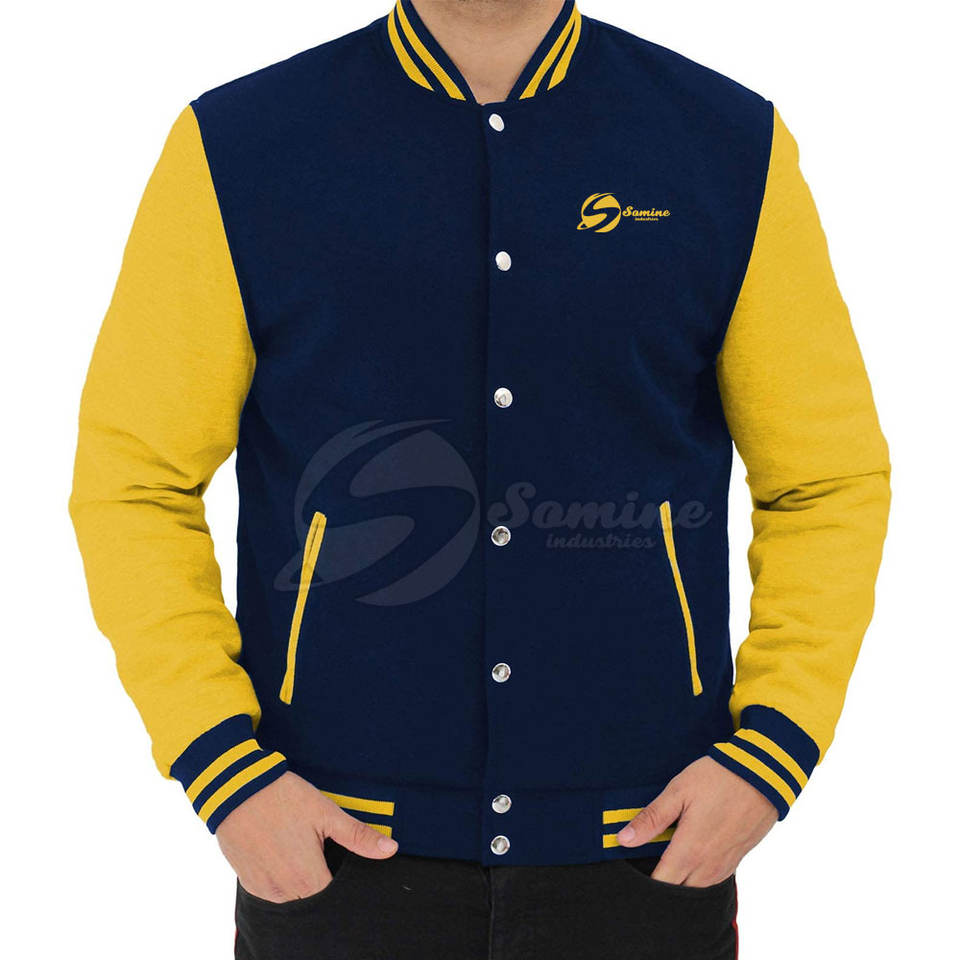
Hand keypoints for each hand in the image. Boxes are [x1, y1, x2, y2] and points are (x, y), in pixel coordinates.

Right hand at [215, 771, 397, 901]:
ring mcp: (264, 890)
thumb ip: (358, 836)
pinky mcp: (248, 883)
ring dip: (300, 881)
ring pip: (292, 897)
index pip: (336, 895)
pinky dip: (280, 879)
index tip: (339, 859)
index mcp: (309, 878)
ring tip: (300, 848)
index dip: (342, 878)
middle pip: (313, 898)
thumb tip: (391, 850)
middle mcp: (285, 892)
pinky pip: (271, 892)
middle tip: (318, 849)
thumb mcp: (326, 812)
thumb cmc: (284, 798)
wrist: (237, 789)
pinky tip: (283, 853)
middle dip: (321, 879)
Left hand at [617, 756, 776, 886]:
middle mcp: (708, 866)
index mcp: (689, 851)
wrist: (762, 775)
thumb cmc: (717, 779)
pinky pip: (713, 880)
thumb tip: (623, 839)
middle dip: (661, 887)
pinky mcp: (737, 859)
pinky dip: (699, 876)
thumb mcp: (678, 792)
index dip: (644, 885)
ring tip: (666, 864)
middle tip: (646, 868)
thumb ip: (651, 819)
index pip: (661, 884)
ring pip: (697, 889)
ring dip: (681, 883)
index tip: (631, 877)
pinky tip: (690, 859)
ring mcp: (725, 865)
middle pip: (679, 892)